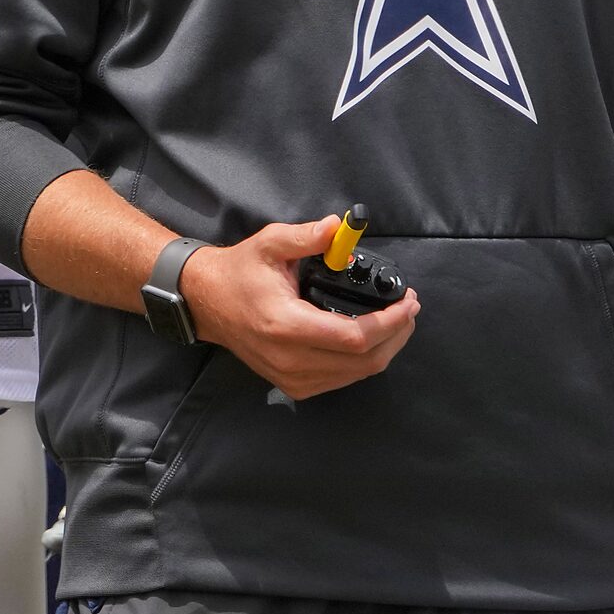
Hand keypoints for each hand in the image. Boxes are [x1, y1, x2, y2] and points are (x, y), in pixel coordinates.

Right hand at [184, 214, 420, 400]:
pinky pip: (342, 379)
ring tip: (395, 322)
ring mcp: (292, 377)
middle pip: (365, 361)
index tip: (408, 302)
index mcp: (286, 325)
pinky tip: (368, 339)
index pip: (355, 336)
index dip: (391, 322)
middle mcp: (291, 359)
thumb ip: (306, 236)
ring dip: (385, 349)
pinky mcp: (293, 385)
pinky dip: (363, 361)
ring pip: (358, 374)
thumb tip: (339, 227)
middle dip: (397, 335)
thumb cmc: (239, 271)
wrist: (205, 301)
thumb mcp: (269, 243)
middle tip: (408, 310)